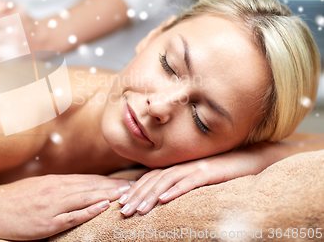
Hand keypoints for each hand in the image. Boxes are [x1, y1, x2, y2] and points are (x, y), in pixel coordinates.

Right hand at [0, 174, 130, 239]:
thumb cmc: (13, 199)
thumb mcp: (37, 188)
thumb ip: (57, 188)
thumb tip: (76, 188)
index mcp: (55, 182)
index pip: (89, 180)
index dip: (109, 181)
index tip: (127, 182)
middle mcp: (57, 191)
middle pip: (92, 187)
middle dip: (115, 187)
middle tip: (137, 186)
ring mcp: (52, 206)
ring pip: (86, 198)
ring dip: (109, 196)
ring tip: (128, 194)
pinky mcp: (47, 222)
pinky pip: (72, 216)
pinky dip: (89, 210)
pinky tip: (104, 207)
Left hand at [117, 145, 270, 216]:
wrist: (249, 160)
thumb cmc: (223, 172)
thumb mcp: (198, 180)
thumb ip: (181, 185)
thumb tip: (163, 199)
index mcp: (177, 167)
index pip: (150, 178)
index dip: (134, 189)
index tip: (120, 202)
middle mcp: (182, 165)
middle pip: (153, 180)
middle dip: (137, 195)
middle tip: (123, 210)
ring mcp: (194, 167)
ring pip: (166, 181)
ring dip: (151, 196)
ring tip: (138, 210)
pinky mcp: (208, 172)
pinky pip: (189, 182)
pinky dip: (175, 190)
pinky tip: (164, 200)